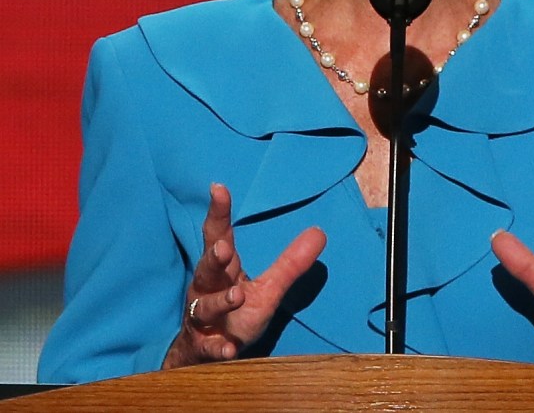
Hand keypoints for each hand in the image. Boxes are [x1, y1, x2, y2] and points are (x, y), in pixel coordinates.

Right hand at [163, 183, 325, 367]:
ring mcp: (203, 319)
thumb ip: (290, 263)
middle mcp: (207, 289)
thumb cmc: (236, 313)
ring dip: (219, 301)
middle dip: (213, 258)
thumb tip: (320, 233)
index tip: (219, 188)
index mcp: (222, 269)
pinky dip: (217, 347)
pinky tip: (228, 349)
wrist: (205, 354)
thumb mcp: (268, 288)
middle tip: (223, 248)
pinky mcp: (205, 347)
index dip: (218, 212)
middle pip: (206, 268)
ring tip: (237, 295)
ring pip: (205, 306)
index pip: (218, 235)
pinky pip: (209, 347)